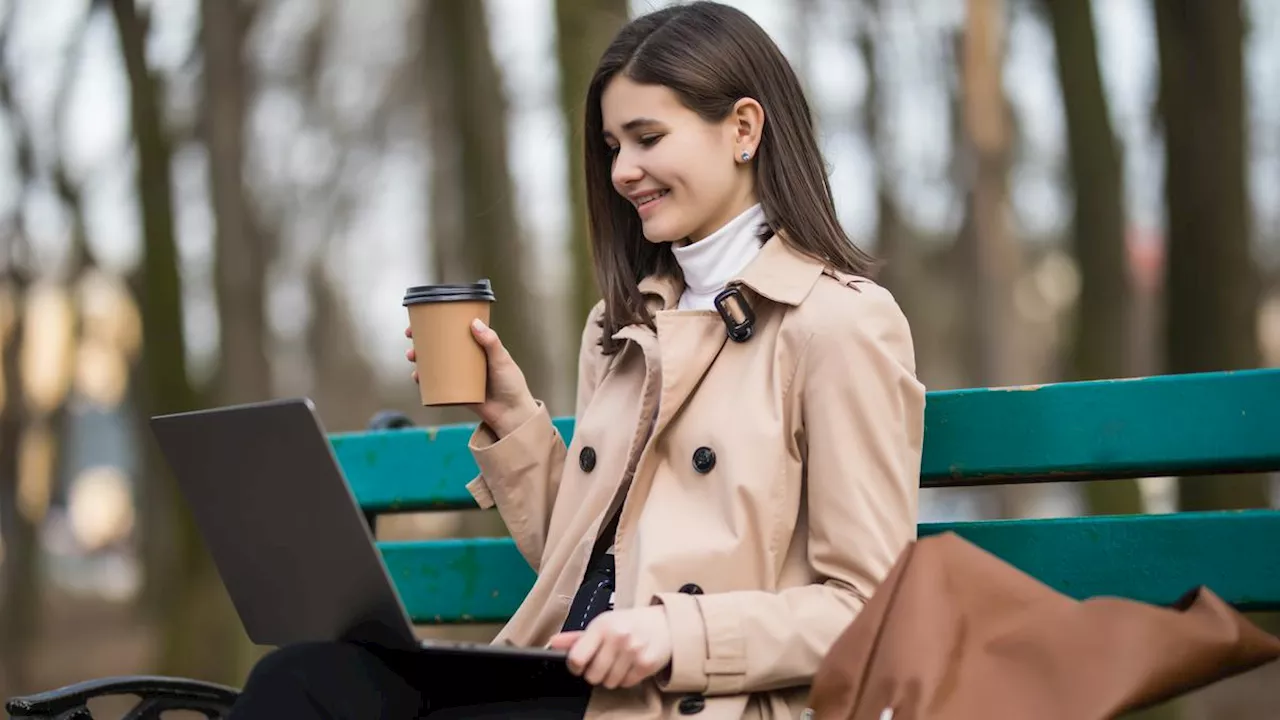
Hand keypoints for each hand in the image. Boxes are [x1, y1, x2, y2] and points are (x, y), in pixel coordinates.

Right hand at [404, 320, 537, 436]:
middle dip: (422, 340)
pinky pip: (436, 384)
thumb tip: (474, 323)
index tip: (425, 318)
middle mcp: (466, 359)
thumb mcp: (502, 360)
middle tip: (411, 337)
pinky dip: (424, 380)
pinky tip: (417, 377)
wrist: (511, 414)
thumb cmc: (511, 385)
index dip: (439, 323)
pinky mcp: (455, 391)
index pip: (455, 331)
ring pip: (434, 364)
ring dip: (419, 359)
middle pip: (440, 346)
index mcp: (478, 347)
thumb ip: (491, 343)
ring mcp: (459, 375)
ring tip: (413, 357)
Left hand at [547, 607, 672, 688]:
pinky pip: (626, 684)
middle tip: (602, 662)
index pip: (577, 657)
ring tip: (618, 663)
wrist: (664, 623)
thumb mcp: (602, 624)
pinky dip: (626, 678)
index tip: (580, 664)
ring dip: (611, 677)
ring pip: (609, 683)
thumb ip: (577, 637)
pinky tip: (630, 665)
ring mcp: (633, 651)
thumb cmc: (628, 623)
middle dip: (595, 673)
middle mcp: (618, 638)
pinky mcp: (646, 664)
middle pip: (593, 675)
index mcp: (602, 626)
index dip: (575, 666)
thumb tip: (554, 643)